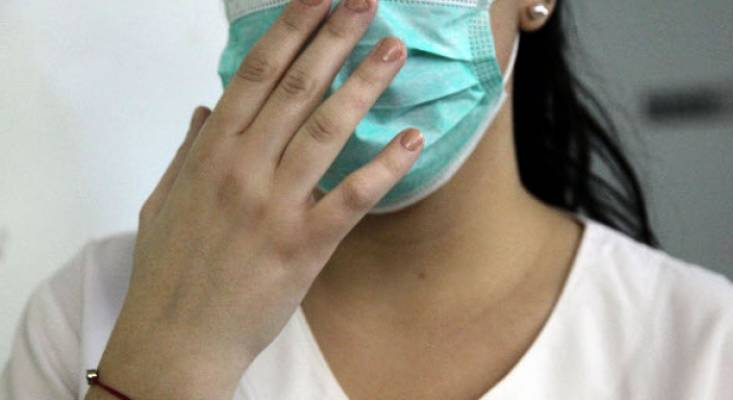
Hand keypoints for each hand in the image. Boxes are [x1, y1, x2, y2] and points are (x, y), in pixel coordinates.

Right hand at [87, 0, 422, 396]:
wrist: (177, 337)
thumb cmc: (170, 269)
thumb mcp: (165, 200)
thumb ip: (188, 150)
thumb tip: (205, 109)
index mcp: (211, 152)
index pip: (255, 73)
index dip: (290, 29)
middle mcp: (243, 168)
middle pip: (297, 88)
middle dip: (334, 38)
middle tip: (366, 3)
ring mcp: (275, 205)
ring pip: (326, 130)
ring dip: (363, 84)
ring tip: (393, 49)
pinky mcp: (304, 244)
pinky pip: (351, 197)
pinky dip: (384, 167)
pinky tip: (411, 139)